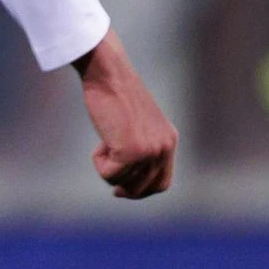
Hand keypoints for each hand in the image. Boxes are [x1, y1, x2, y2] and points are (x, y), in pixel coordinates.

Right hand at [79, 37, 178, 199]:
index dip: (141, 192)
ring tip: (106, 140)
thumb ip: (140, 148)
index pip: (162, 183)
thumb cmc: (116, 96)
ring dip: (107, 167)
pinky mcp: (131, 153)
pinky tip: (102, 139)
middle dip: (120, 184)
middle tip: (106, 167)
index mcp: (169, 141)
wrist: (110, 76)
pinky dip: (99, 161)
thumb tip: (126, 182)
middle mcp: (164, 148)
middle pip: (141, 189)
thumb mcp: (137, 125)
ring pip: (121, 182)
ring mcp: (149, 152)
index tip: (120, 190)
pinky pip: (109, 174)